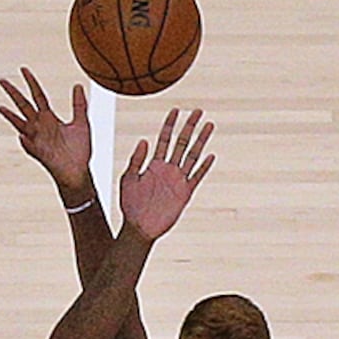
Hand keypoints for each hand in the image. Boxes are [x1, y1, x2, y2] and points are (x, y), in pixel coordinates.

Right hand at [0, 69, 96, 202]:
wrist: (79, 172)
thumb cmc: (79, 150)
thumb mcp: (81, 123)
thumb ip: (79, 105)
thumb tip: (77, 85)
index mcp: (49, 118)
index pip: (38, 96)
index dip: (31, 82)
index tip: (23, 69)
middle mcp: (40, 127)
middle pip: (24, 106)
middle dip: (13, 94)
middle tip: (2, 81)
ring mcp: (38, 140)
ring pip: (21, 125)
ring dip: (11, 117)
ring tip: (1, 108)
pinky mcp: (39, 153)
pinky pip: (30, 146)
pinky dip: (25, 141)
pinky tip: (22, 136)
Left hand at [116, 108, 215, 238]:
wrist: (138, 228)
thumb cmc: (130, 205)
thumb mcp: (128, 179)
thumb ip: (136, 160)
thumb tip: (143, 140)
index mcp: (154, 164)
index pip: (164, 139)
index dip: (169, 124)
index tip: (175, 110)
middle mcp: (168, 169)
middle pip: (181, 142)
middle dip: (189, 126)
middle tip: (198, 110)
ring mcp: (177, 180)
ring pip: (192, 155)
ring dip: (201, 140)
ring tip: (209, 125)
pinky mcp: (184, 193)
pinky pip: (196, 177)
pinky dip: (204, 167)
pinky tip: (211, 156)